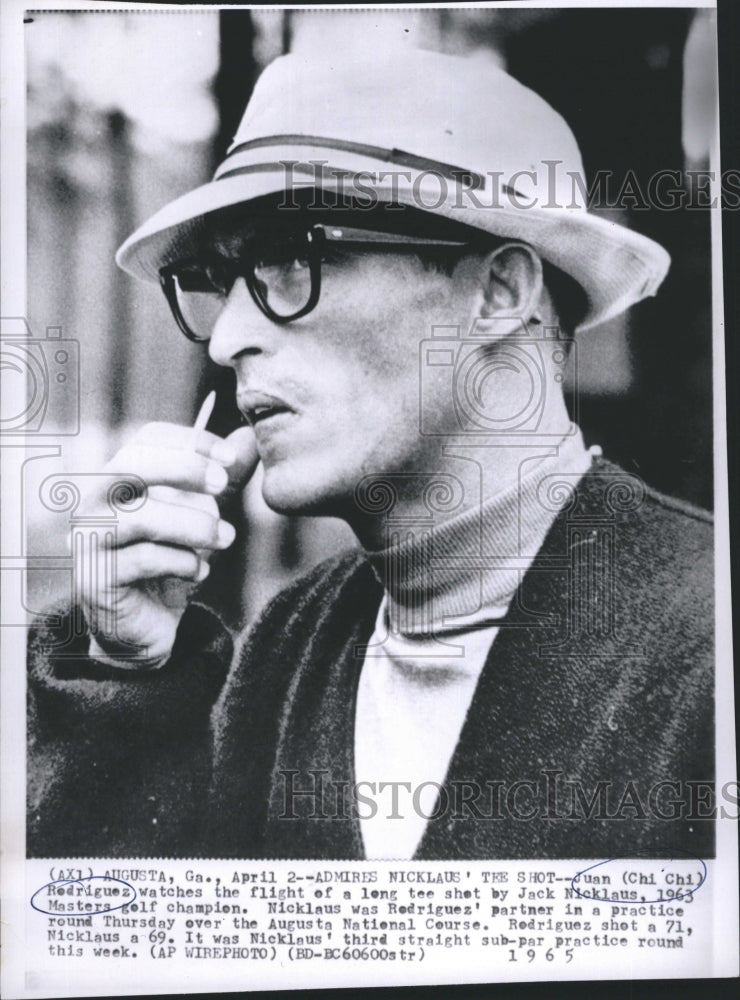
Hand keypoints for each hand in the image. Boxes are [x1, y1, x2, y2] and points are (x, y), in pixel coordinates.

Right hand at [78, 422, 257, 666]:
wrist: (145, 628)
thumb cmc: (169, 563)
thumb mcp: (200, 517)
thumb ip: (221, 481)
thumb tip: (250, 438)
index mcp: (118, 479)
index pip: (147, 440)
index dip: (190, 442)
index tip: (231, 458)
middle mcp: (93, 503)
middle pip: (130, 466)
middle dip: (183, 469)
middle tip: (223, 484)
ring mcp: (88, 541)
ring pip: (141, 517)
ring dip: (194, 525)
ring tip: (226, 538)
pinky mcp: (94, 579)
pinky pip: (144, 560)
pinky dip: (182, 562)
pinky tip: (199, 573)